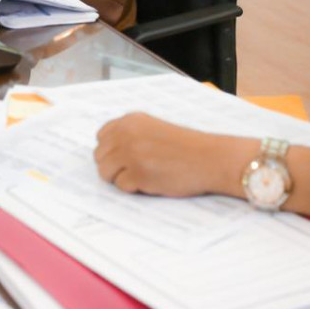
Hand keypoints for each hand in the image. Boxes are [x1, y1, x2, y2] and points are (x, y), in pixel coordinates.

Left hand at [94, 113, 225, 197]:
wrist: (210, 158)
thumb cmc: (186, 147)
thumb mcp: (153, 128)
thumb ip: (130, 134)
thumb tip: (107, 152)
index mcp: (130, 120)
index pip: (101, 136)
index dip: (111, 150)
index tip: (124, 157)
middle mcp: (127, 134)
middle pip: (100, 156)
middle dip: (113, 166)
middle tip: (134, 170)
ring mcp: (131, 155)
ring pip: (105, 172)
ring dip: (120, 178)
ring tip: (142, 175)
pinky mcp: (138, 175)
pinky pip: (121, 186)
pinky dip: (134, 188)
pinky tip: (151, 181)